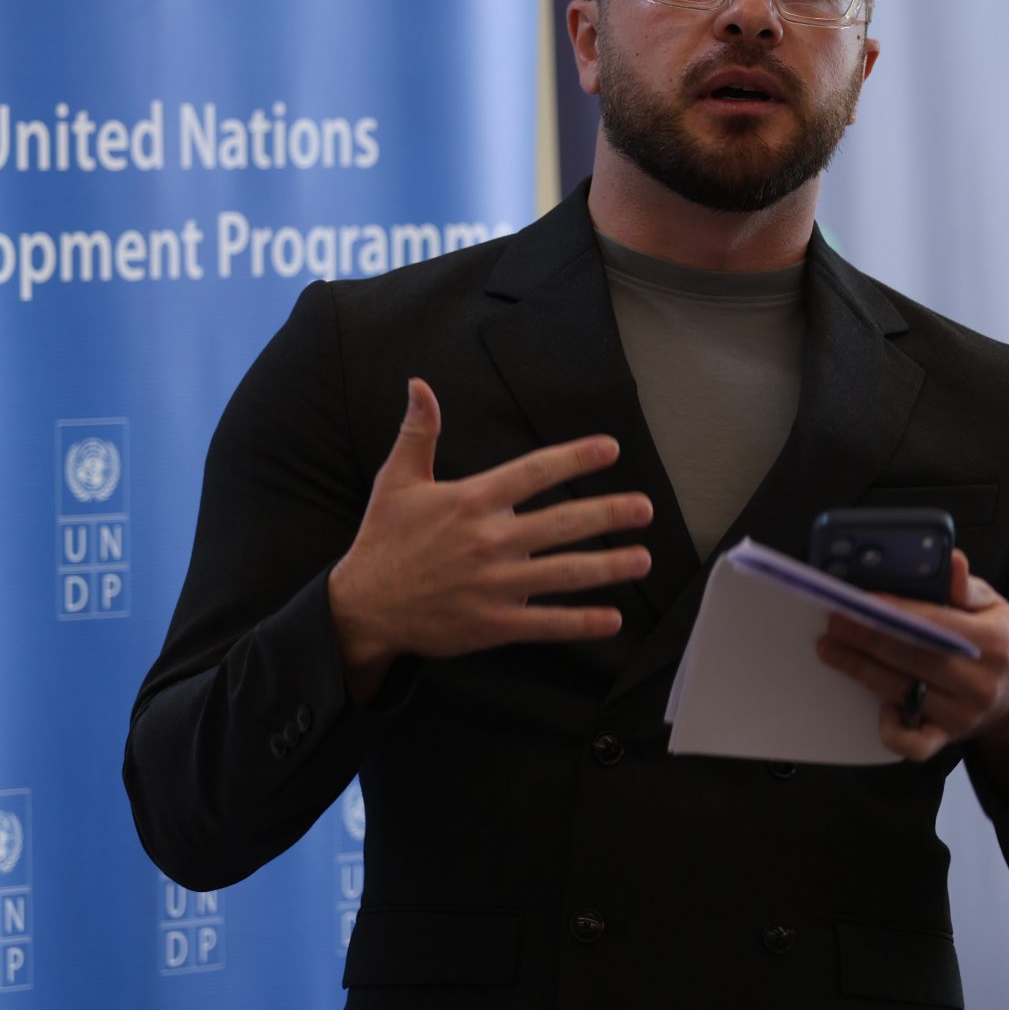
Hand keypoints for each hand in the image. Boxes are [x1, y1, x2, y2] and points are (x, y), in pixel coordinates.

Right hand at [326, 379, 653, 694]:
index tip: (610, 449)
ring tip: (642, 560)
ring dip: (608, 567)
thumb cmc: (384, 540)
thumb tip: (419, 385)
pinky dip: (581, 623)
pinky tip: (613, 620)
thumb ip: (418, 432)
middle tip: (645, 509)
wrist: (363, 606)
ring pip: (563, 574)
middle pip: (561, 523)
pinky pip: (545, 623)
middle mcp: (488, 540)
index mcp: (471, 501)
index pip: (533, 472)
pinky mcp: (492, 623)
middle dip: (608, 514)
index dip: (575, 458)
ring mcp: (493, 585)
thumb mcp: (396, 480)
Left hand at [813, 550, 1008, 772]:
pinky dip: (891, 729)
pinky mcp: (948, 738)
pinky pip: (913, 745)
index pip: (935, 624)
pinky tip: (876, 705)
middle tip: (835, 622)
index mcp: (991, 642)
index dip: (895, 612)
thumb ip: (967, 586)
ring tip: (833, 649)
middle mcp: (979, 681)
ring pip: (902, 692)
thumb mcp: (995, 607)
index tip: (862, 601)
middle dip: (866, 638)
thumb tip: (952, 561)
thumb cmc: (1000, 644)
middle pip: (911, 658)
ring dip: (861, 670)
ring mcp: (962, 714)